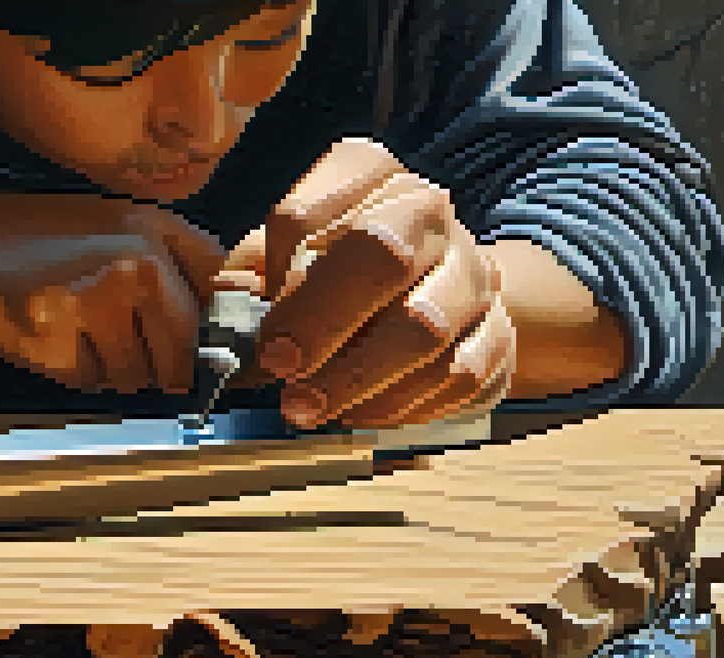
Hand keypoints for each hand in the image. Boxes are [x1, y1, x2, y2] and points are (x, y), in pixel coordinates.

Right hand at [0, 191, 225, 391]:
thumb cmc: (55, 251)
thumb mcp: (125, 234)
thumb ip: (183, 271)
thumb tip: (237, 339)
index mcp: (160, 230)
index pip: (225, 297)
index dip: (222, 335)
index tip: (213, 354)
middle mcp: (137, 260)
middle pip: (186, 354)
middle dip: (160, 364)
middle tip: (118, 337)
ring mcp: (98, 296)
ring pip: (140, 376)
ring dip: (115, 369)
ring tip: (81, 327)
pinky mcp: (60, 332)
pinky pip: (96, 383)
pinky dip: (80, 373)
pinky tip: (57, 336)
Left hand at [228, 140, 516, 428]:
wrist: (440, 290)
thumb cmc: (339, 272)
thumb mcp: (282, 256)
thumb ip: (249, 276)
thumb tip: (225, 310)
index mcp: (366, 176)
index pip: (304, 213)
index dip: (272, 272)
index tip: (260, 325)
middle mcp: (427, 211)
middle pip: (382, 255)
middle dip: (322, 321)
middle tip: (281, 368)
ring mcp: (472, 270)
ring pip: (424, 326)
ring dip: (356, 378)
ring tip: (308, 408)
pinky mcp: (498, 332)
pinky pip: (458, 375)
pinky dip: (402, 403)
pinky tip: (361, 414)